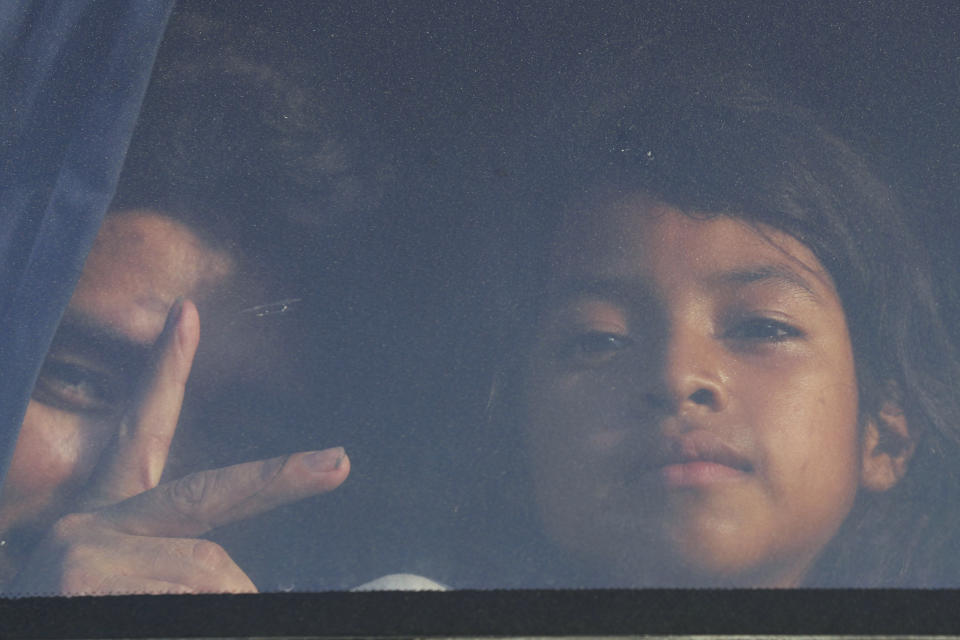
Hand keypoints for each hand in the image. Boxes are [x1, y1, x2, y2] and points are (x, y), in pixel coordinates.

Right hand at [11, 300, 349, 594]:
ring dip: (230, 602)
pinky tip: (153, 623)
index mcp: (108, 516)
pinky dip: (208, 619)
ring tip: (208, 625)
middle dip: (279, 477)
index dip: (165, 372)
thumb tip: (240, 575)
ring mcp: (83, 547)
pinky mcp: (80, 576)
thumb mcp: (127, 588)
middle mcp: (94, 521)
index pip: (143, 432)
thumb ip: (183, 562)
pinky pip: (187, 598)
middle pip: (206, 493)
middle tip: (338, 463)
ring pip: (208, 567)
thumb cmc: (75, 613)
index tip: (187, 314)